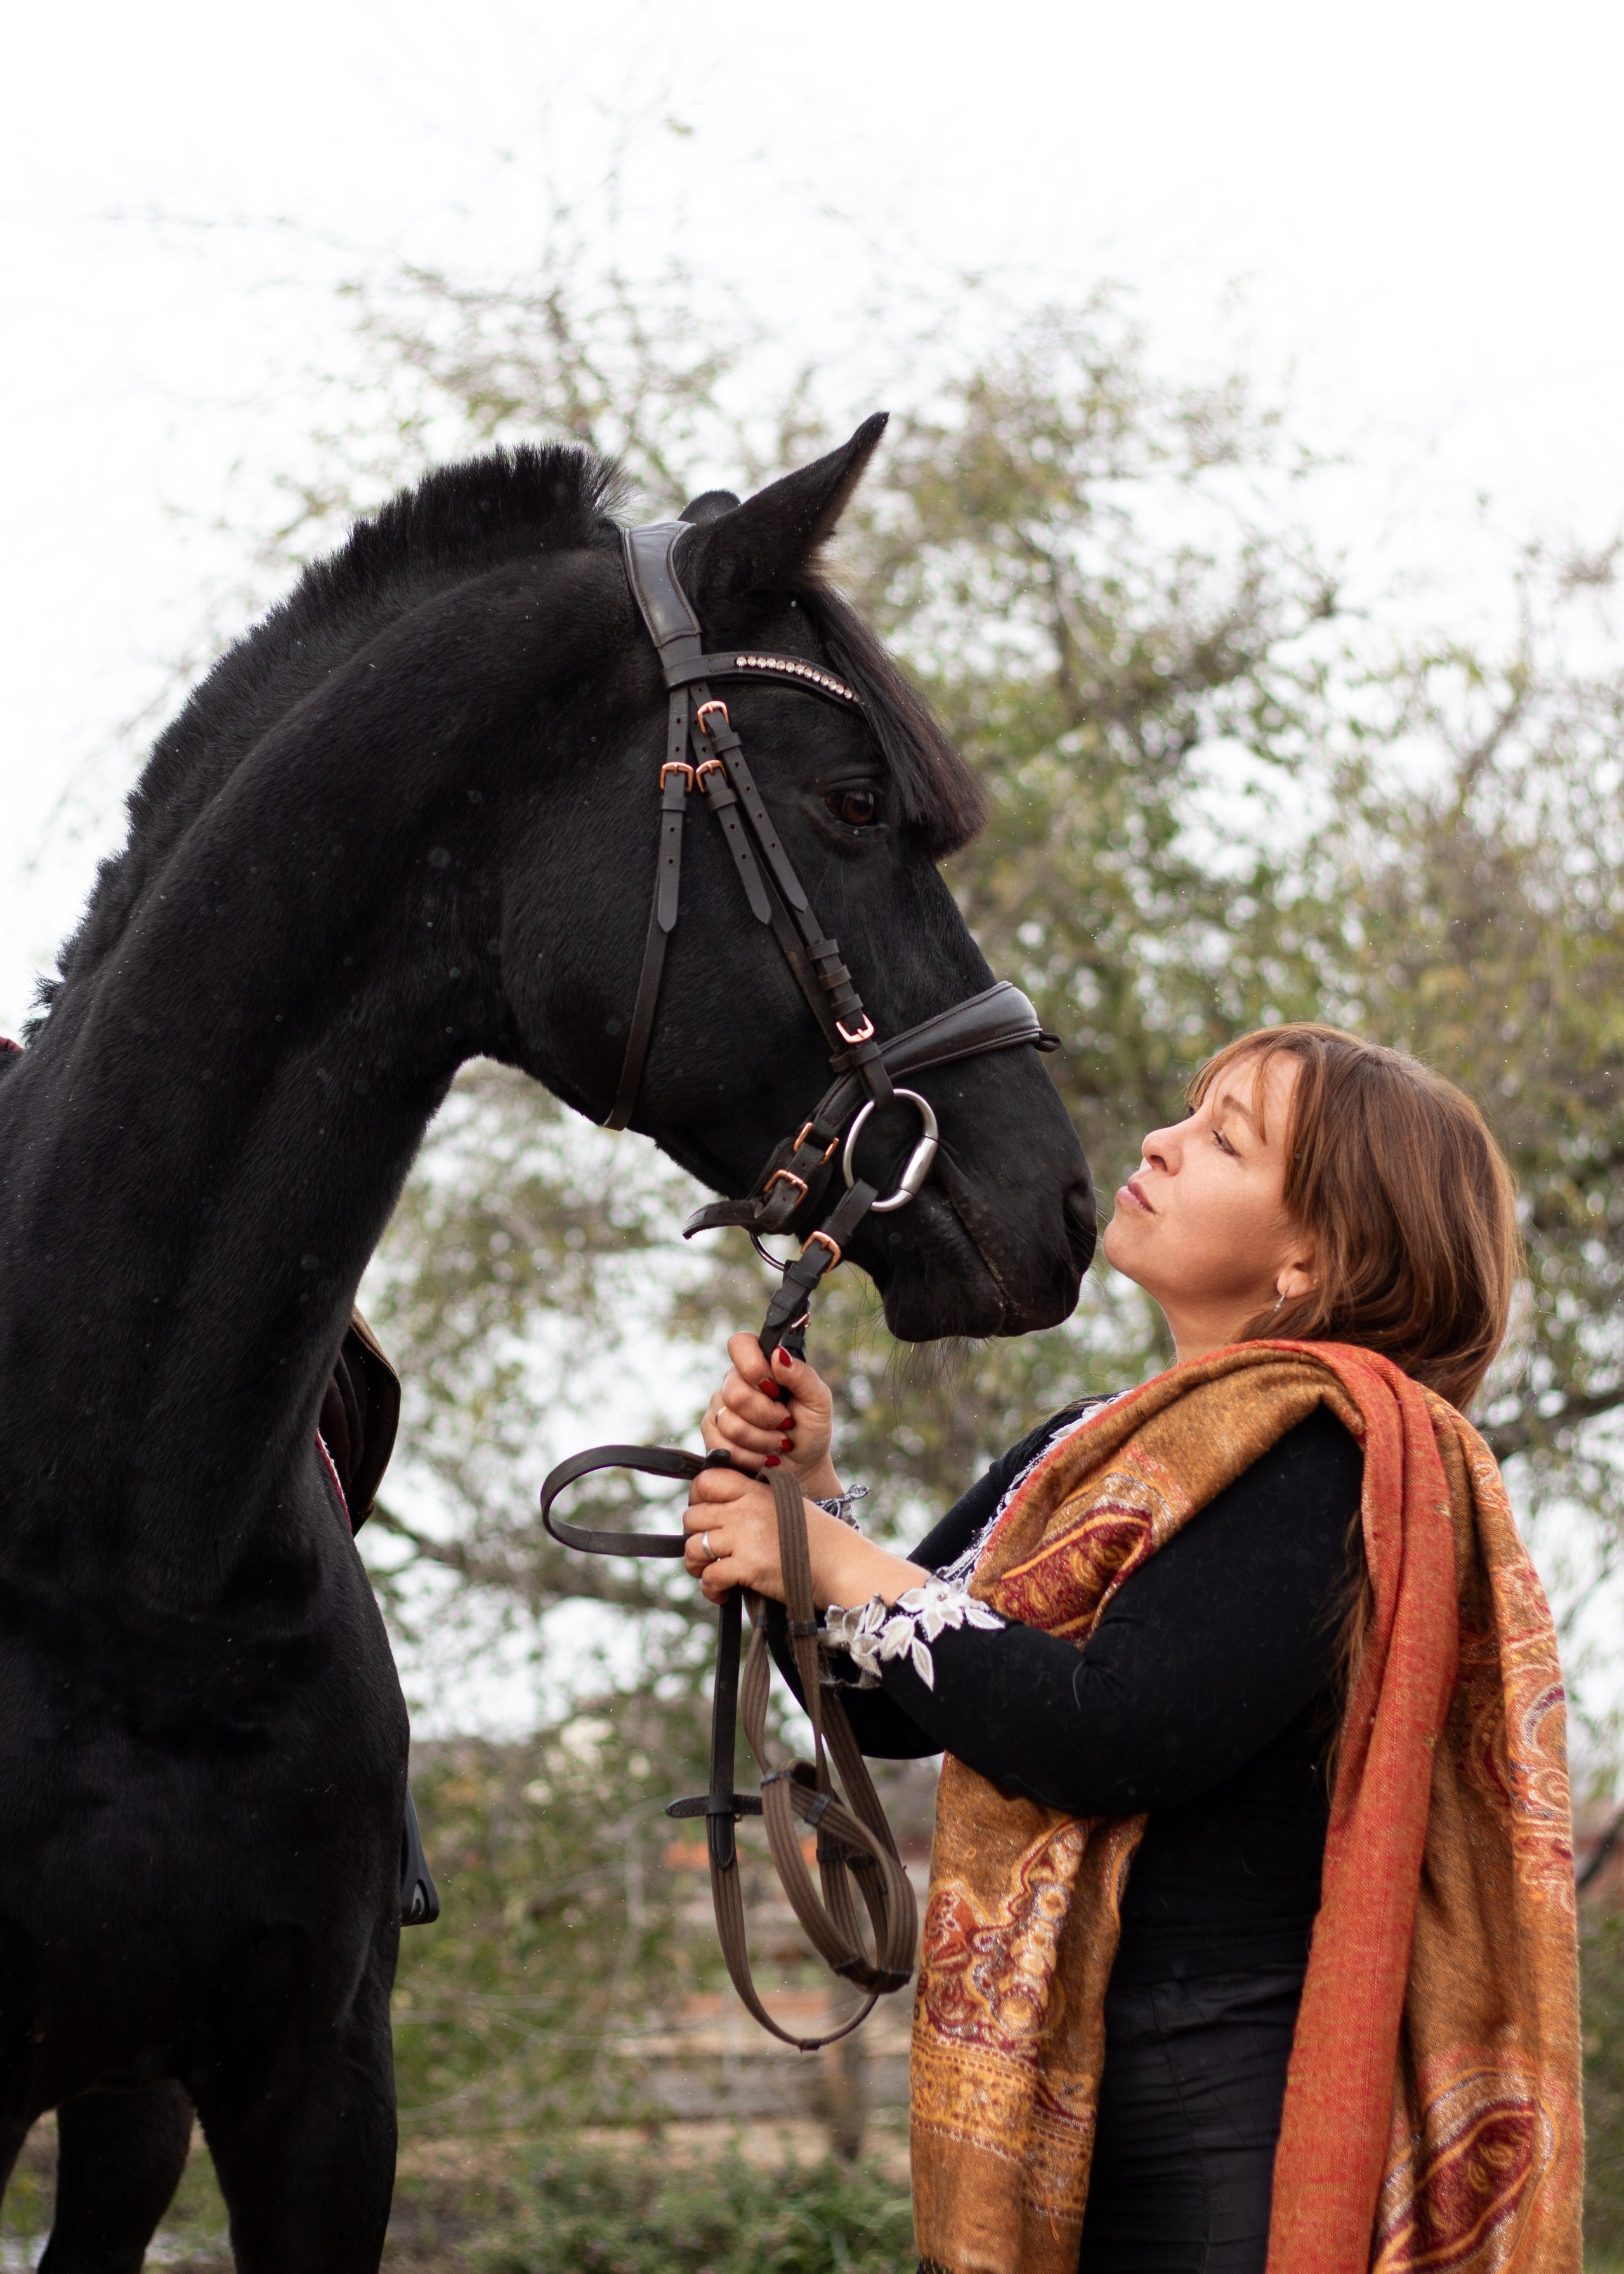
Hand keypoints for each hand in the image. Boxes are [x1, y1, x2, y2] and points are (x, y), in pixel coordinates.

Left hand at [682, 1464, 927, 1611]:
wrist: (841, 1564)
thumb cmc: (818, 1539)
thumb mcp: (786, 1504)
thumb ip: (755, 1501)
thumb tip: (722, 1509)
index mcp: (755, 1490)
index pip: (706, 1481)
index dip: (697, 1498)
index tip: (705, 1516)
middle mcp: (746, 1509)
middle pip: (693, 1516)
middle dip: (694, 1536)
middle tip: (706, 1551)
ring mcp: (746, 1537)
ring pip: (694, 1546)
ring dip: (696, 1564)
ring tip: (710, 1573)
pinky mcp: (748, 1567)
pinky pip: (710, 1577)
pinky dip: (710, 1589)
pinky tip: (722, 1594)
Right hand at [701, 1334, 839, 1498]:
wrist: (802, 1465)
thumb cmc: (810, 1427)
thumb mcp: (818, 1401)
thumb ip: (801, 1375)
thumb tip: (778, 1354)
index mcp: (760, 1363)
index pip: (740, 1344)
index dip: (755, 1367)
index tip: (775, 1389)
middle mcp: (735, 1381)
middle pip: (735, 1393)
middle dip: (767, 1416)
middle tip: (785, 1422)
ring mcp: (719, 1407)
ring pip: (728, 1422)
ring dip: (762, 1440)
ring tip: (778, 1442)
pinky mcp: (712, 1433)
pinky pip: (722, 1445)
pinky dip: (750, 1456)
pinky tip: (764, 1456)